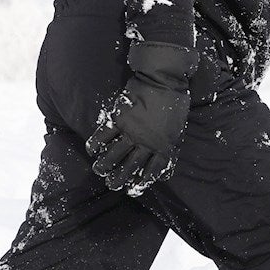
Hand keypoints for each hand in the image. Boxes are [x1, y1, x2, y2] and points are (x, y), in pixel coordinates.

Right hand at [87, 42, 198, 195]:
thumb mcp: (178, 131)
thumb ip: (169, 151)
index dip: (141, 182)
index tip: (133, 189)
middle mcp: (146, 142)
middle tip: (112, 184)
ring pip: (114, 154)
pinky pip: (104, 135)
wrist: (165, 80)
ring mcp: (131, 131)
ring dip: (104, 165)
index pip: (151, 171)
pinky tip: (91, 150)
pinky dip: (95, 143)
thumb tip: (165, 171)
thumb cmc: (174, 105)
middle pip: (130, 167)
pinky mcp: (119, 118)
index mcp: (163, 147)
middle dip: (119, 179)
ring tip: (99, 170)